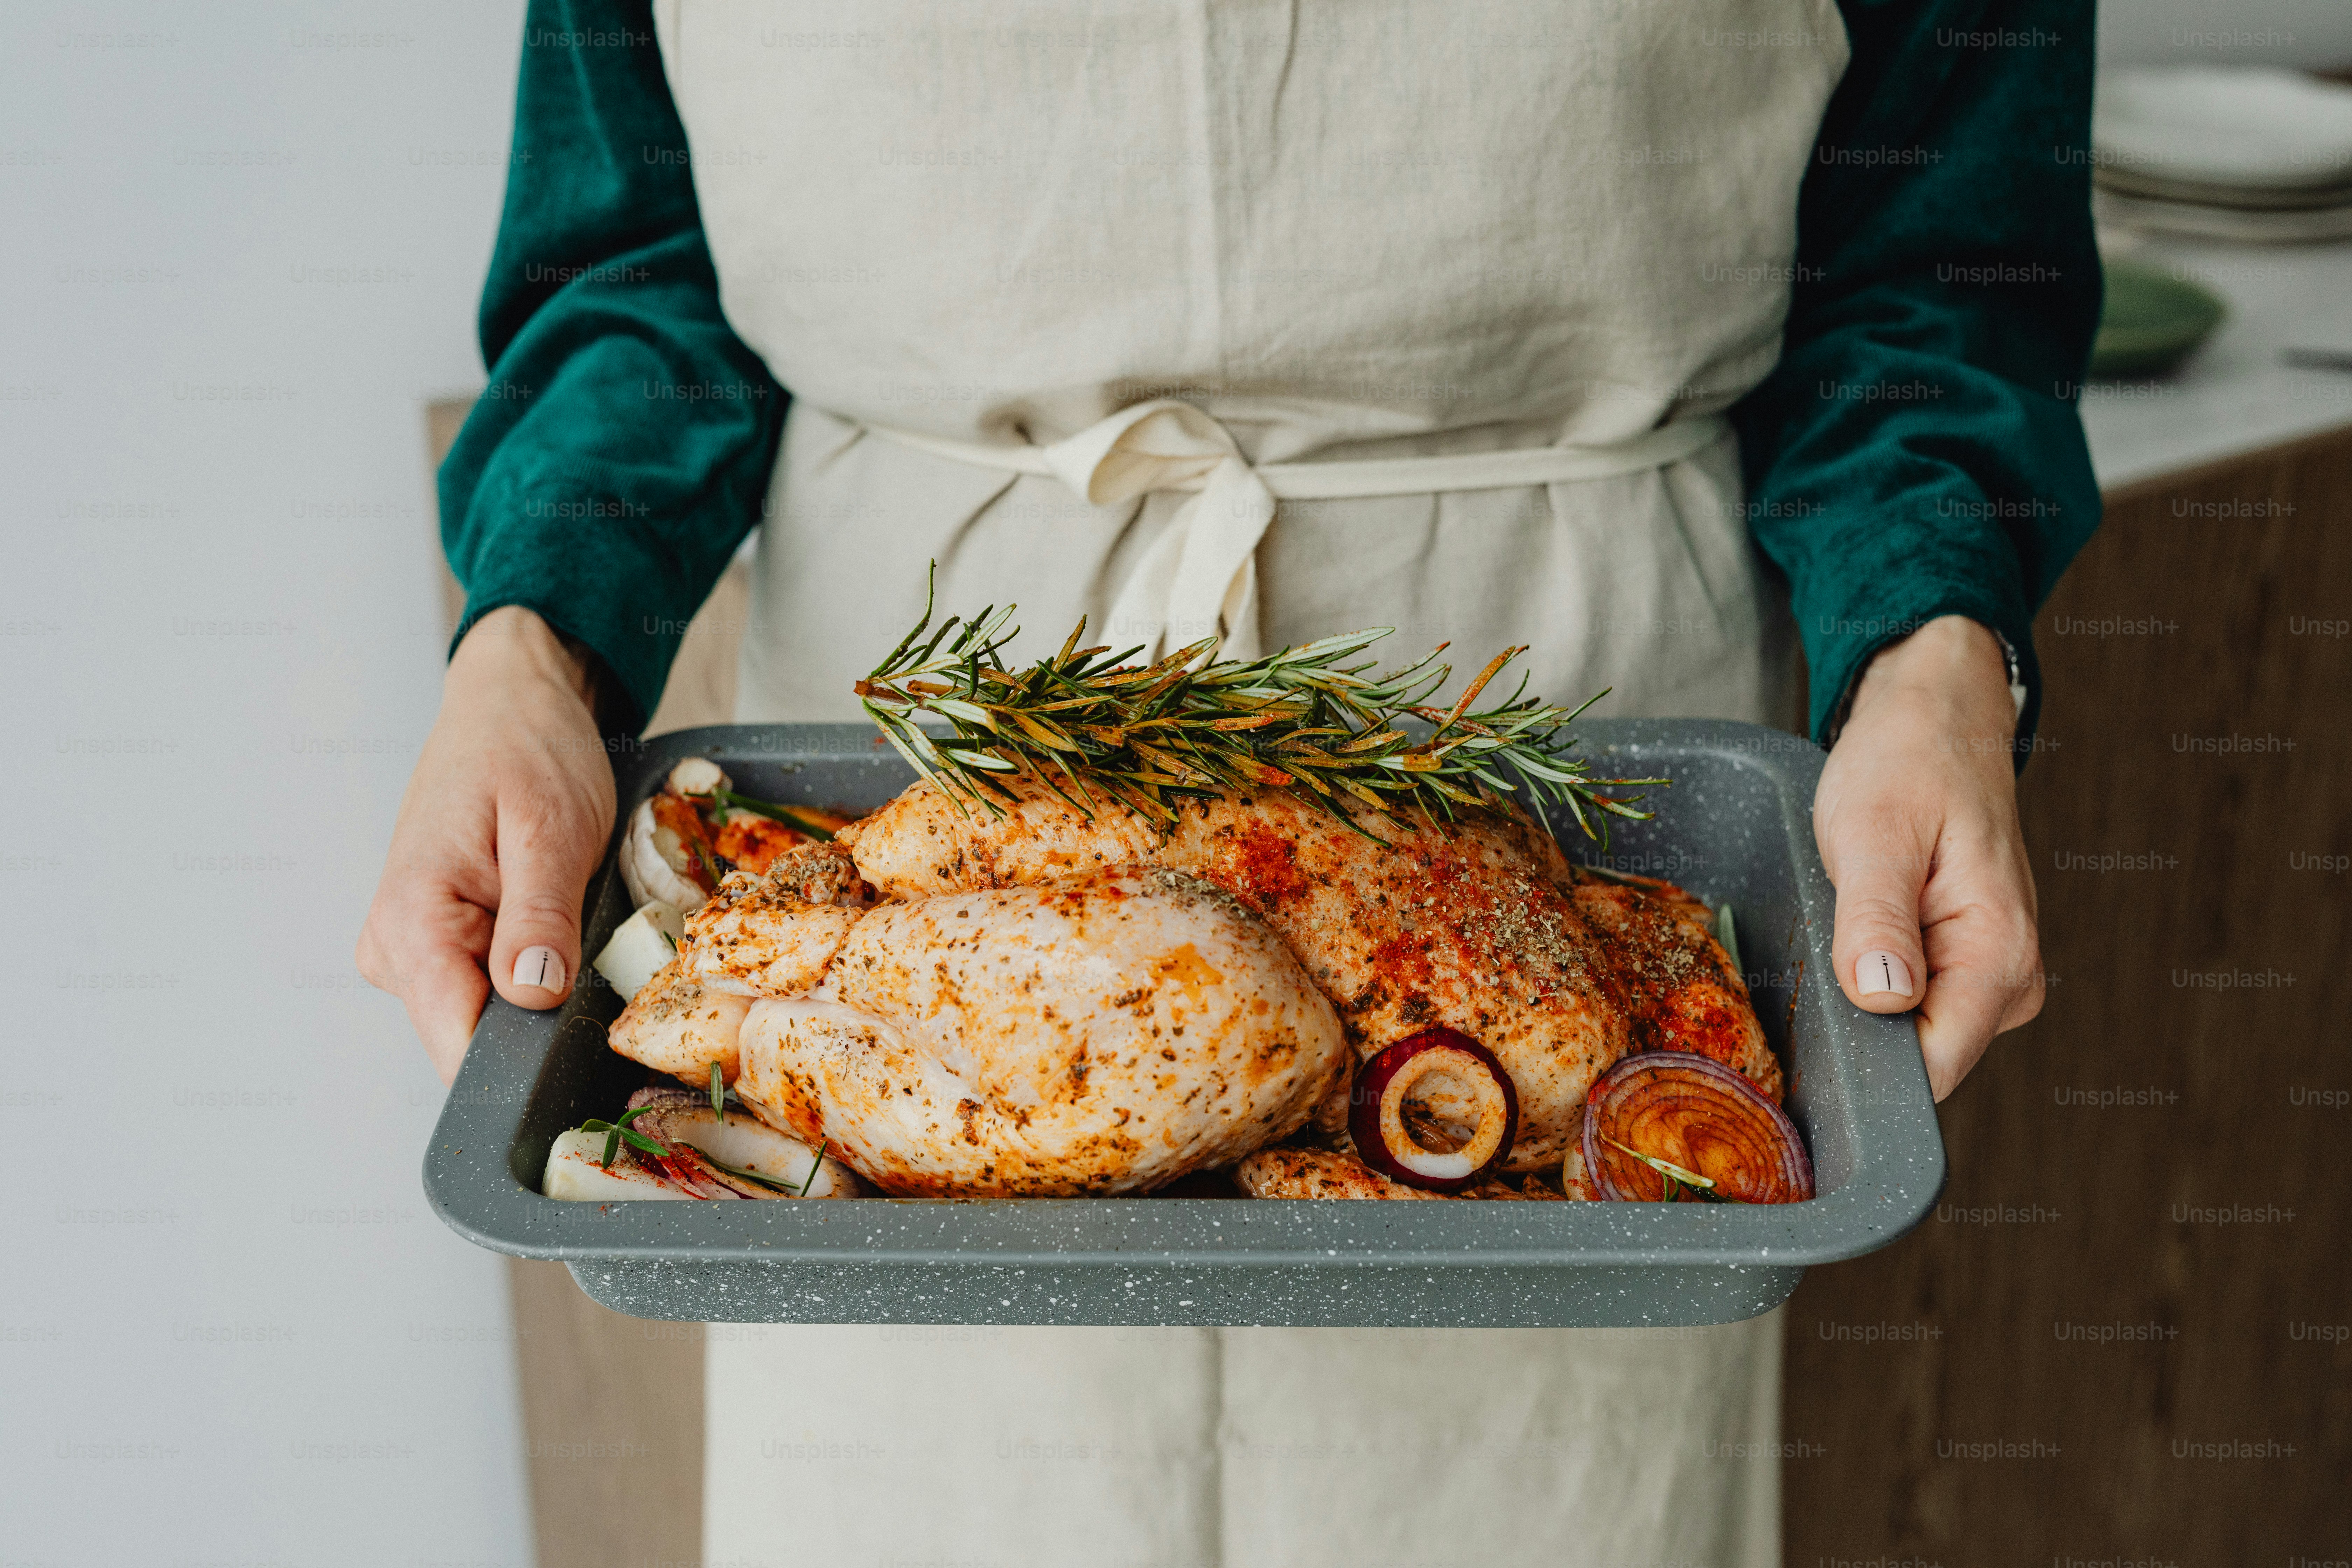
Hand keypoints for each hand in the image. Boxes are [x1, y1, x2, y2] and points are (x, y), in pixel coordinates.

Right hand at [357, 607, 616, 1082]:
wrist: (510, 706)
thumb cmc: (529, 751)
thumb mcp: (551, 828)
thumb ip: (540, 917)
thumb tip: (532, 997)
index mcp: (411, 919)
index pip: (455, 1042)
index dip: (524, 1055)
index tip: (577, 1026)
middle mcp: (394, 947)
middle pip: (474, 1038)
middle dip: (540, 1014)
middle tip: (584, 940)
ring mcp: (410, 950)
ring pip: (486, 1017)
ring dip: (539, 982)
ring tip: (563, 910)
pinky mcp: (437, 946)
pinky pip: (487, 988)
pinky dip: (531, 965)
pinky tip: (547, 917)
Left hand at [1812, 615, 2042, 1099]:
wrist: (1937, 721)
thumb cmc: (1907, 764)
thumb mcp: (1875, 831)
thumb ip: (1877, 920)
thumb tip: (1882, 999)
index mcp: (2000, 954)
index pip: (1935, 1067)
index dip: (1867, 1065)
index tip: (1816, 1020)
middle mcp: (2010, 981)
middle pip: (1920, 1060)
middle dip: (1860, 1024)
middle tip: (1827, 942)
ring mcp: (1992, 979)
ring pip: (1911, 1035)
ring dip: (1863, 994)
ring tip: (1848, 921)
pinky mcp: (1967, 968)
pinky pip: (1913, 1007)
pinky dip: (1874, 977)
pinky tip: (1861, 929)